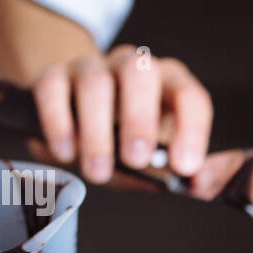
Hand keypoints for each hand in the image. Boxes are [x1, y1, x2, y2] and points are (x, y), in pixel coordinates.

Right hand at [27, 45, 213, 184]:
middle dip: (139, 119)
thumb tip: (199, 185)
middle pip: (139, 74)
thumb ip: (179, 172)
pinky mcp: (52, 76)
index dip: (191, 130)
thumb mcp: (153, 159)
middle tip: (136, 159)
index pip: (189, 96)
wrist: (75, 115)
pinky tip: (65, 152)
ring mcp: (91, 67)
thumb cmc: (123, 139)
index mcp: (168, 84)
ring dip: (97, 132)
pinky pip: (52, 88)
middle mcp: (132, 67)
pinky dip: (58, 122)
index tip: (184, 167)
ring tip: (98, 171)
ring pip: (95, 83)